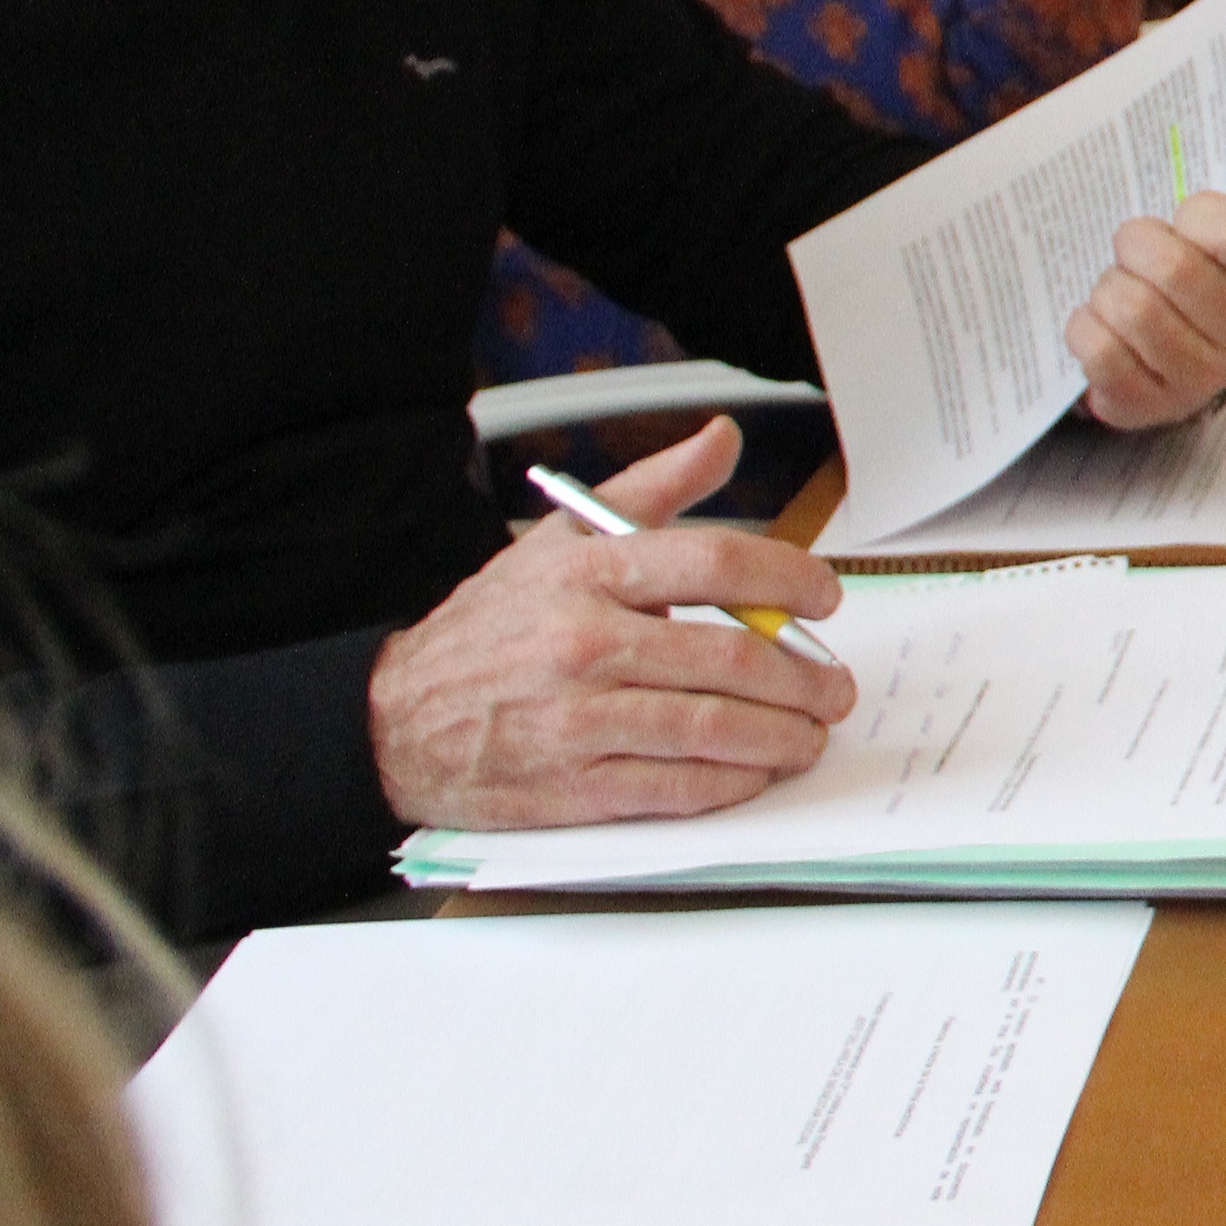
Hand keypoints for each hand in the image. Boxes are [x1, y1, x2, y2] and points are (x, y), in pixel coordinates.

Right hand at [372, 420, 858, 828]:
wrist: (392, 719)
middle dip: (804, 679)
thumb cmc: (491, 627)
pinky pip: (676, 786)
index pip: (718, 562)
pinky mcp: (572, 784)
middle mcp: (585, 642)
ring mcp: (578, 718)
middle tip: (833, 689)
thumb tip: (721, 439)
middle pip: (731, 657)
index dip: (791, 579)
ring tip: (808, 734)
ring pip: (713, 727)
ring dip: (781, 736)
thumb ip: (651, 489)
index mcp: (589, 572)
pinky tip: (753, 773)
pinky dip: (730, 782)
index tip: (826, 598)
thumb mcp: (558, 539)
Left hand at [1066, 155, 1225, 428]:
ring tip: (1121, 286)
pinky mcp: (1153, 404)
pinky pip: (1102, 353)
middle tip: (1136, 247)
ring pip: (1133, 309)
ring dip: (1109, 286)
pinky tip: (1100, 322)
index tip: (1186, 215)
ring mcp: (1206, 375)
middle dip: (1137, 243)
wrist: (1179, 333)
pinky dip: (1086, 327)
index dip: (1199, 213)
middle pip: (1174, 268)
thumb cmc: (1209, 257)